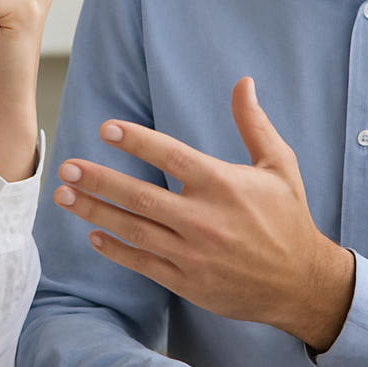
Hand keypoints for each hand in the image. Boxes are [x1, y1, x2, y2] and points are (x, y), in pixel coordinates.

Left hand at [53, 77, 354, 351]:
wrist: (303, 284)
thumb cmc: (289, 218)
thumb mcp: (280, 166)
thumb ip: (254, 124)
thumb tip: (243, 82)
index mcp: (225, 186)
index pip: (172, 157)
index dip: (137, 142)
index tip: (106, 129)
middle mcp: (206, 220)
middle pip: (142, 197)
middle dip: (100, 181)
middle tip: (66, 168)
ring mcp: (195, 254)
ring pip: (136, 230)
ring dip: (96, 212)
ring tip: (64, 196)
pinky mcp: (189, 283)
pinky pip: (145, 264)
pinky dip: (117, 250)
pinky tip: (94, 235)